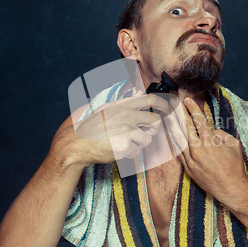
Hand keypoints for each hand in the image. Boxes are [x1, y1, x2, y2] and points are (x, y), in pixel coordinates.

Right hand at [52, 91, 175, 167]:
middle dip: (152, 128)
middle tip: (142, 132)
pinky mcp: (125, 147)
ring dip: (139, 143)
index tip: (172, 105)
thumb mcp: (106, 108)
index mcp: (123, 105)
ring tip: (123, 141)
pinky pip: (137, 151)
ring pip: (147, 139)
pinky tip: (118, 149)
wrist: (76, 143)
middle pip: (154, 121)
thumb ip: (124, 101)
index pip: (151, 100)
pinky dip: (130, 153)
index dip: (165, 103)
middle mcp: (127, 116)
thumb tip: (138, 93)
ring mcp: (126, 132)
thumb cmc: (91, 125)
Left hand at [173, 97, 247, 204]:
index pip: (199, 120)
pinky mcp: (188, 169)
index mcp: (210, 141)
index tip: (187, 100)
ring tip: (167, 116)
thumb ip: (220, 134)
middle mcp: (198, 149)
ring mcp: (191, 160)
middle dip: (179, 113)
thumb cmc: (235, 166)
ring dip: (173, 126)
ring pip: (179, 139)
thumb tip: (210, 131)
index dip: (192, 108)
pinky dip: (175, 142)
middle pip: (186, 127)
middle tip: (173, 103)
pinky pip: (179, 152)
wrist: (231, 188)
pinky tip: (171, 135)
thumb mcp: (234, 144)